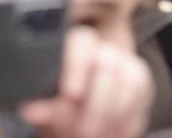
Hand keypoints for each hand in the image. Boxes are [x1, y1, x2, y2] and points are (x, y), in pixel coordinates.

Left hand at [19, 26, 152, 137]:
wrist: (87, 123)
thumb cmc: (64, 110)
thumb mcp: (51, 110)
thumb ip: (44, 108)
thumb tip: (31, 110)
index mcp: (74, 49)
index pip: (80, 42)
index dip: (76, 65)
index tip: (70, 93)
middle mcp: (102, 50)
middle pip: (106, 64)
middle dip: (97, 102)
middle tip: (84, 131)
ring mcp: (124, 63)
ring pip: (128, 80)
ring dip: (112, 113)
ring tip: (97, 135)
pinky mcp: (140, 78)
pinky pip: (140, 93)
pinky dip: (128, 117)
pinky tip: (116, 132)